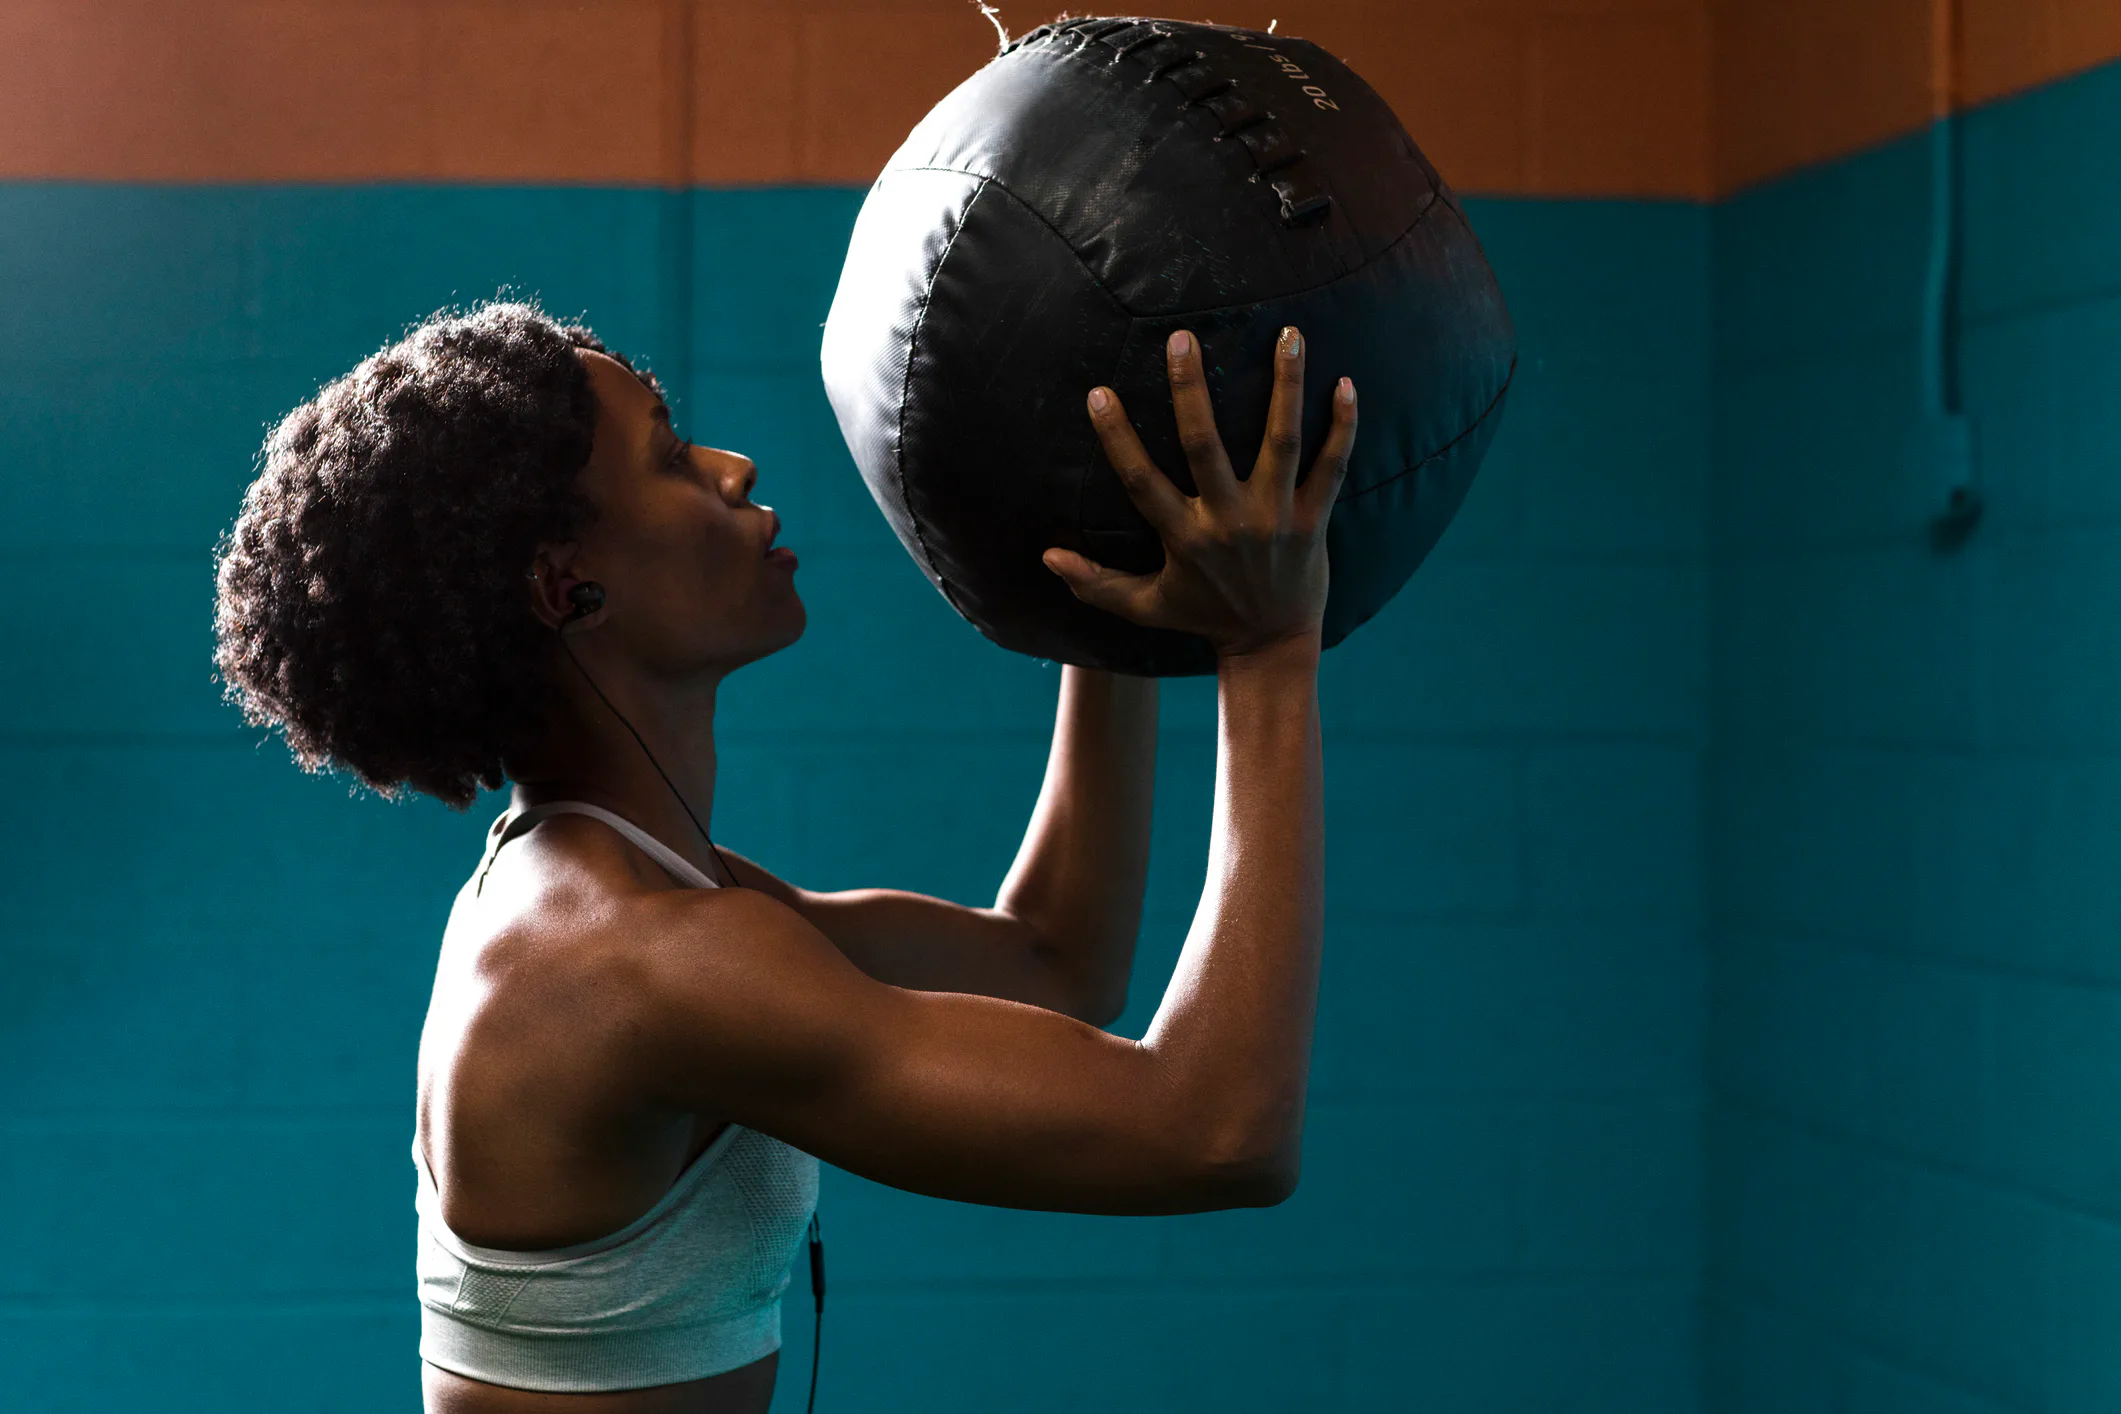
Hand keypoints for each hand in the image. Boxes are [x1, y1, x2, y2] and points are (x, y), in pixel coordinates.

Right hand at [1043, 326, 1356, 657]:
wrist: (1272, 646)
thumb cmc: (1204, 618)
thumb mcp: (1146, 606)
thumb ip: (1096, 583)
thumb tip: (1047, 558)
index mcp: (1184, 538)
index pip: (1141, 481)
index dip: (1118, 437)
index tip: (1099, 393)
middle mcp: (1229, 522)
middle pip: (1205, 446)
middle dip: (1192, 390)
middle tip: (1183, 337)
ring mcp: (1275, 518)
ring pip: (1282, 442)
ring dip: (1287, 386)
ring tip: (1290, 333)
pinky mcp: (1313, 520)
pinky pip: (1333, 467)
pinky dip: (1344, 426)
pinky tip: (1347, 384)